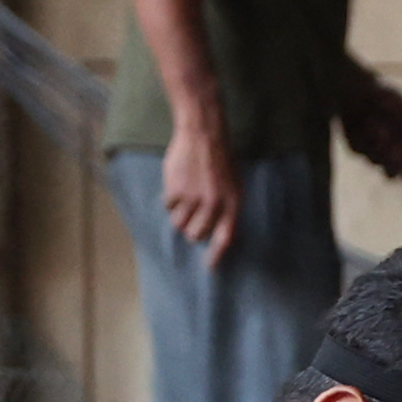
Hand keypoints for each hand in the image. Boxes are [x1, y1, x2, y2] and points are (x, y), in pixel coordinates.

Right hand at [158, 123, 240, 258]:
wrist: (203, 134)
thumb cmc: (220, 160)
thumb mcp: (234, 183)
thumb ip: (226, 207)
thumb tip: (216, 233)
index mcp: (232, 203)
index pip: (226, 237)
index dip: (217, 255)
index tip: (210, 267)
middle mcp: (214, 205)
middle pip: (196, 235)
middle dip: (192, 228)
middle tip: (192, 214)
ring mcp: (194, 199)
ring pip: (179, 223)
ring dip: (179, 214)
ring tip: (185, 194)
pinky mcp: (176, 191)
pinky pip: (168, 207)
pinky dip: (170, 199)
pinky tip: (178, 182)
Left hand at [337, 65, 401, 183]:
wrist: (354, 87)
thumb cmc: (387, 97)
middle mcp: (393, 154)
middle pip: (396, 174)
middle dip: (396, 165)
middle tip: (394, 153)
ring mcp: (374, 152)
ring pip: (378, 162)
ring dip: (378, 146)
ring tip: (376, 124)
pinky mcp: (356, 148)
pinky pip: (362, 151)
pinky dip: (366, 136)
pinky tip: (366, 121)